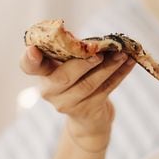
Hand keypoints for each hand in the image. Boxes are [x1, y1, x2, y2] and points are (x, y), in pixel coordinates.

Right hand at [19, 45, 134, 151]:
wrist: (87, 116)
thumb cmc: (77, 78)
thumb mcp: (69, 64)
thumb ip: (74, 51)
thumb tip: (98, 41)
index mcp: (42, 73)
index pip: (28, 65)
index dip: (29, 58)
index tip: (33, 49)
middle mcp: (49, 91)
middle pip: (63, 78)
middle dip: (83, 63)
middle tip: (99, 52)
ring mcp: (67, 104)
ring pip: (88, 85)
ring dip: (108, 67)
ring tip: (122, 54)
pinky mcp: (87, 111)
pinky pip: (105, 90)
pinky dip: (119, 75)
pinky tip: (129, 63)